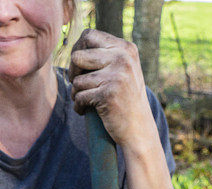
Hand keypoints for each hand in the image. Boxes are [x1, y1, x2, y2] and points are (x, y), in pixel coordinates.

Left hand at [69, 28, 154, 146]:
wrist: (139, 129)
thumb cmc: (126, 100)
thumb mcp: (122, 70)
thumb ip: (106, 56)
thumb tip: (75, 49)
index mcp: (125, 48)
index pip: (89, 35)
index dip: (77, 49)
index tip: (78, 67)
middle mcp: (122, 58)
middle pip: (77, 57)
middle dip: (72, 73)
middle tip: (78, 85)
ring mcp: (116, 76)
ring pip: (76, 80)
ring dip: (75, 93)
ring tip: (85, 101)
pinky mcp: (108, 94)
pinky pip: (79, 97)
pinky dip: (78, 107)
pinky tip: (85, 111)